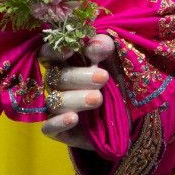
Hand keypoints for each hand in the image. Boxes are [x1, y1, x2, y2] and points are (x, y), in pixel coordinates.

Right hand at [39, 33, 115, 151]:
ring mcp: (55, 107)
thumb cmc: (116, 82)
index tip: (70, 50)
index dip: (53, 51)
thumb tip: (96, 44)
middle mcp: (56, 84)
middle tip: (103, 77)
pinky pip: (49, 127)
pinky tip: (73, 118)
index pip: (48, 54)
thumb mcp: (115, 60)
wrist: (126, 117)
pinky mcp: (57, 130)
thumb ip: (104, 47)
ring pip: (55, 101)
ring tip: (98, 99)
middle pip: (56, 77)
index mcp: (65, 63)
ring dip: (77, 99)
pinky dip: (59, 122)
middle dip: (80, 77)